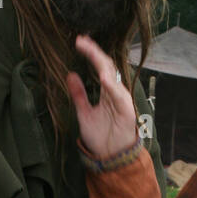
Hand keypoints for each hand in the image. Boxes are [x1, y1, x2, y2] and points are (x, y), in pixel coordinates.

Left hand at [67, 34, 139, 159]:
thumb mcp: (84, 112)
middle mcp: (115, 92)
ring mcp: (121, 100)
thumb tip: (70, 75)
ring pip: (112, 76)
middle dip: (94, 52)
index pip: (99, 66)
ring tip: (90, 51)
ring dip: (101, 63)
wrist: (110, 157)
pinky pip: (119, 95)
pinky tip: (103, 77)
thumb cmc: (100, 136)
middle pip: (106, 66)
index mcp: (106, 91)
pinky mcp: (126, 110)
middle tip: (81, 40)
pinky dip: (111, 86)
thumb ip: (78, 95)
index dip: (90, 53)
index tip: (78, 41)